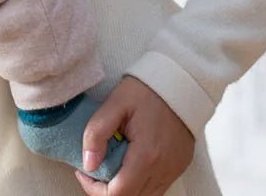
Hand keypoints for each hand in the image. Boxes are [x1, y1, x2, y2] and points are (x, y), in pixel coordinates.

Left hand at [75, 76, 194, 195]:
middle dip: (106, 190)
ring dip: (123, 188)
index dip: (94, 189)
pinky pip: (156, 187)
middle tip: (94, 169)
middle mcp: (162, 169)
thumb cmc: (147, 89)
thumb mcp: (116, 102)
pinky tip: (128, 164)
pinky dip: (138, 183)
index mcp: (146, 155)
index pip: (118, 194)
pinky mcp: (178, 167)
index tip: (84, 171)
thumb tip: (88, 164)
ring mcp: (173, 170)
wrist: (181, 80)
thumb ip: (97, 132)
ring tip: (109, 165)